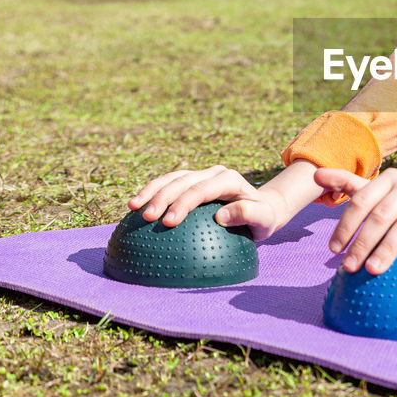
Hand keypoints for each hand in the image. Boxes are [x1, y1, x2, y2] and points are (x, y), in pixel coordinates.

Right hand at [128, 165, 287, 239]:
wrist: (262, 208)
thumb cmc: (264, 218)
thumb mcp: (265, 219)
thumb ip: (248, 215)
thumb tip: (220, 217)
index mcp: (229, 179)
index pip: (201, 190)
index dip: (183, 204)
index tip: (168, 223)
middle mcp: (213, 173)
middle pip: (182, 181)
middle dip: (162, 197)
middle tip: (146, 218)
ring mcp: (201, 176)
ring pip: (171, 178)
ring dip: (151, 191)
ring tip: (132, 208)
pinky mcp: (192, 182)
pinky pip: (169, 185)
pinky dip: (152, 193)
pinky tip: (137, 208)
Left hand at [316, 167, 396, 276]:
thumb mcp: (379, 195)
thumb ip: (348, 185)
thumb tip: (315, 175)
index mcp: (391, 178)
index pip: (361, 200)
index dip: (345, 225)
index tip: (334, 250)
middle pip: (382, 214)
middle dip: (363, 242)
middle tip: (349, 267)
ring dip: (388, 249)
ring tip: (373, 271)